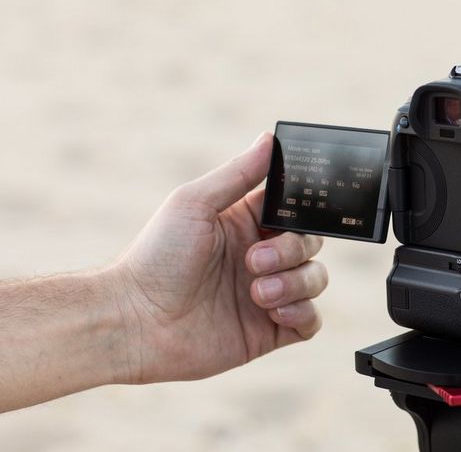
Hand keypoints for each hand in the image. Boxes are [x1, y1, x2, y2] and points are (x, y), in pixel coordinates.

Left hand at [112, 133, 326, 383]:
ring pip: (316, 279)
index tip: (301, 212)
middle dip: (292, 250)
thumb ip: (238, 173)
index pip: (295, 210)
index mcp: (247, 224)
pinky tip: (273, 311)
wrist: (136, 322)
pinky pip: (311, 320)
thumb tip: (270, 139)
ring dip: (295, 282)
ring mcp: (268, 294)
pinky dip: (303, 312)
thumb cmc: (156, 257)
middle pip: (311, 244)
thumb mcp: (195, 203)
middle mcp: (262, 257)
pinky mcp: (269, 331)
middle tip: (253, 261)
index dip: (305, 211)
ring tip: (257, 293)